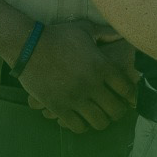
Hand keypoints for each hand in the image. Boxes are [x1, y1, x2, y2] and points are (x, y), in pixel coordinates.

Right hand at [16, 21, 135, 132]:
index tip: (125, 96)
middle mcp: (92, 85)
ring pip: (99, 122)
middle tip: (112, 108)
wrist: (27, 45)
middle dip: (117, 111)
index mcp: (102, 66)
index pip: (127, 90)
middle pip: (116, 110)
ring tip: (96, 115)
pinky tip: (79, 118)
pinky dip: (82, 125)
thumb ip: (106, 33)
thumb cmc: (57, 35)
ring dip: (100, 120)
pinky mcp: (58, 107)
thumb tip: (122, 32)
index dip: (129, 95)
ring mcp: (75, 98)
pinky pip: (78, 127)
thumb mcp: (84, 29)